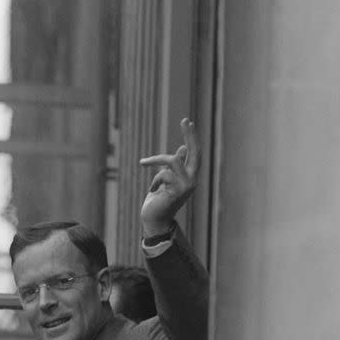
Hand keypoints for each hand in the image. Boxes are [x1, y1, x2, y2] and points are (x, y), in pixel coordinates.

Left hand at [139, 118, 200, 236]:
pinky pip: (164, 175)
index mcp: (190, 176)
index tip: (187, 121)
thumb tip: (182, 149)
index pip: (194, 153)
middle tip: (185, 119)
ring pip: (173, 161)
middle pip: (195, 153)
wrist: (154, 219)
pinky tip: (152, 191)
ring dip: (156, 161)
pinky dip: (155, 180)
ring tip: (145, 164)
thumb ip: (175, 166)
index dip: (191, 137)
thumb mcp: (166, 179)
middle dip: (190, 135)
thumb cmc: (158, 199)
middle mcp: (192, 180)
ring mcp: (186, 187)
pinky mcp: (177, 192)